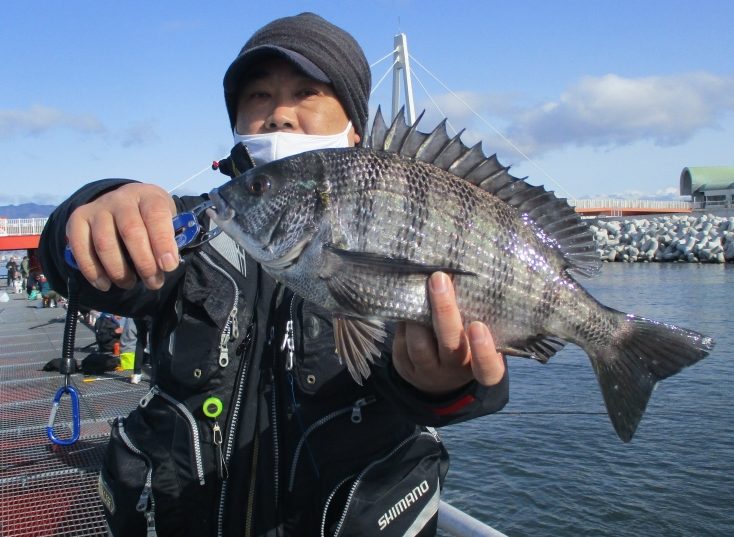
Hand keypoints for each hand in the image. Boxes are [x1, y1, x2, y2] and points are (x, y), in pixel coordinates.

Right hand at [65, 183, 178, 290]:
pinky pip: (80, 247)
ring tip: (129, 284)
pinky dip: (92, 271)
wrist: (124, 203)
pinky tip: (105, 285)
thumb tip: (168, 264)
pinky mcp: (77, 219)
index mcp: (148, 196)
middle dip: (144, 263)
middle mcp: (121, 199)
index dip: (162, 242)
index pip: (156, 215)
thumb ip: (170, 239)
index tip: (169, 266)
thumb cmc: (151, 220)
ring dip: (118, 270)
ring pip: (104, 242)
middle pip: (130, 231)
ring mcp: (97, 208)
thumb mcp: (168, 222)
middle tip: (153, 283)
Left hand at [392, 272, 504, 394]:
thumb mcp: (480, 336)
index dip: (483, 351)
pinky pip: (401, 344)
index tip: (477, 325)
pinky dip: (404, 322)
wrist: (440, 374)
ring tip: (419, 287)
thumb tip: (464, 274)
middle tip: (439, 278)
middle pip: (450, 346)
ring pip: (419, 345)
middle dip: (444, 310)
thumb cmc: (467, 344)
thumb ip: (480, 316)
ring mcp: (428, 372)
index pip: (488, 368)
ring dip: (417, 315)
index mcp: (480, 367)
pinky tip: (407, 305)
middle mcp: (454, 372)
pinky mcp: (405, 368)